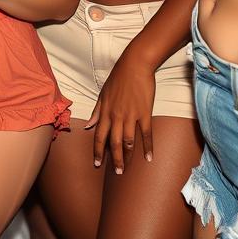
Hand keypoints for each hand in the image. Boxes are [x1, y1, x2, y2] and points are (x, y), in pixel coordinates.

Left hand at [86, 47, 157, 173]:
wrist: (134, 65)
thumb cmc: (118, 78)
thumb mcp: (103, 93)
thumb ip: (97, 111)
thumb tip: (88, 126)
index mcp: (105, 111)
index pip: (99, 136)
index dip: (97, 151)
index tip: (96, 164)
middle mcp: (116, 116)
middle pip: (113, 142)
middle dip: (114, 159)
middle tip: (117, 173)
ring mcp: (131, 115)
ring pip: (127, 141)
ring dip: (127, 156)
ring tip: (127, 168)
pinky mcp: (144, 113)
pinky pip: (146, 133)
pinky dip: (148, 147)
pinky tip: (149, 158)